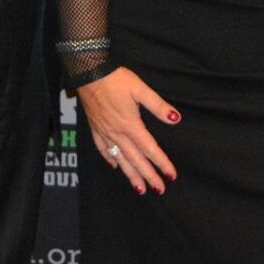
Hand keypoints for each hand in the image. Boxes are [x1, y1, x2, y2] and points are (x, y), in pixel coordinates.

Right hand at [75, 67, 178, 195]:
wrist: (88, 72)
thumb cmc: (116, 79)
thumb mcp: (140, 89)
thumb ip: (158, 106)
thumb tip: (175, 118)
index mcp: (131, 125)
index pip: (150, 149)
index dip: (162, 163)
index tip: (171, 176)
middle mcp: (117, 133)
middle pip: (136, 159)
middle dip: (148, 176)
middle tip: (159, 190)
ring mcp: (105, 132)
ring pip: (120, 159)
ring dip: (130, 175)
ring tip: (140, 189)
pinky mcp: (95, 128)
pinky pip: (103, 149)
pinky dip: (110, 159)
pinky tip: (115, 166)